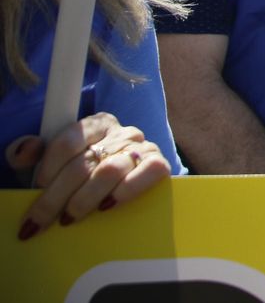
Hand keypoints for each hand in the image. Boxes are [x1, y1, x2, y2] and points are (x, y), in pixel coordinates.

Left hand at [7, 112, 170, 240]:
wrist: (122, 186)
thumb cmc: (83, 175)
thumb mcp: (54, 162)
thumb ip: (32, 154)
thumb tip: (24, 151)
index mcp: (95, 124)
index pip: (70, 138)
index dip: (50, 165)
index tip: (37, 187)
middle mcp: (120, 132)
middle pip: (85, 161)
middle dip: (57, 196)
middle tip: (40, 221)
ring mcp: (142, 146)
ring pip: (111, 171)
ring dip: (85, 199)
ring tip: (69, 219)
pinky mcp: (159, 163)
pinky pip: (147, 172)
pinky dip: (125, 192)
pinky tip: (107, 206)